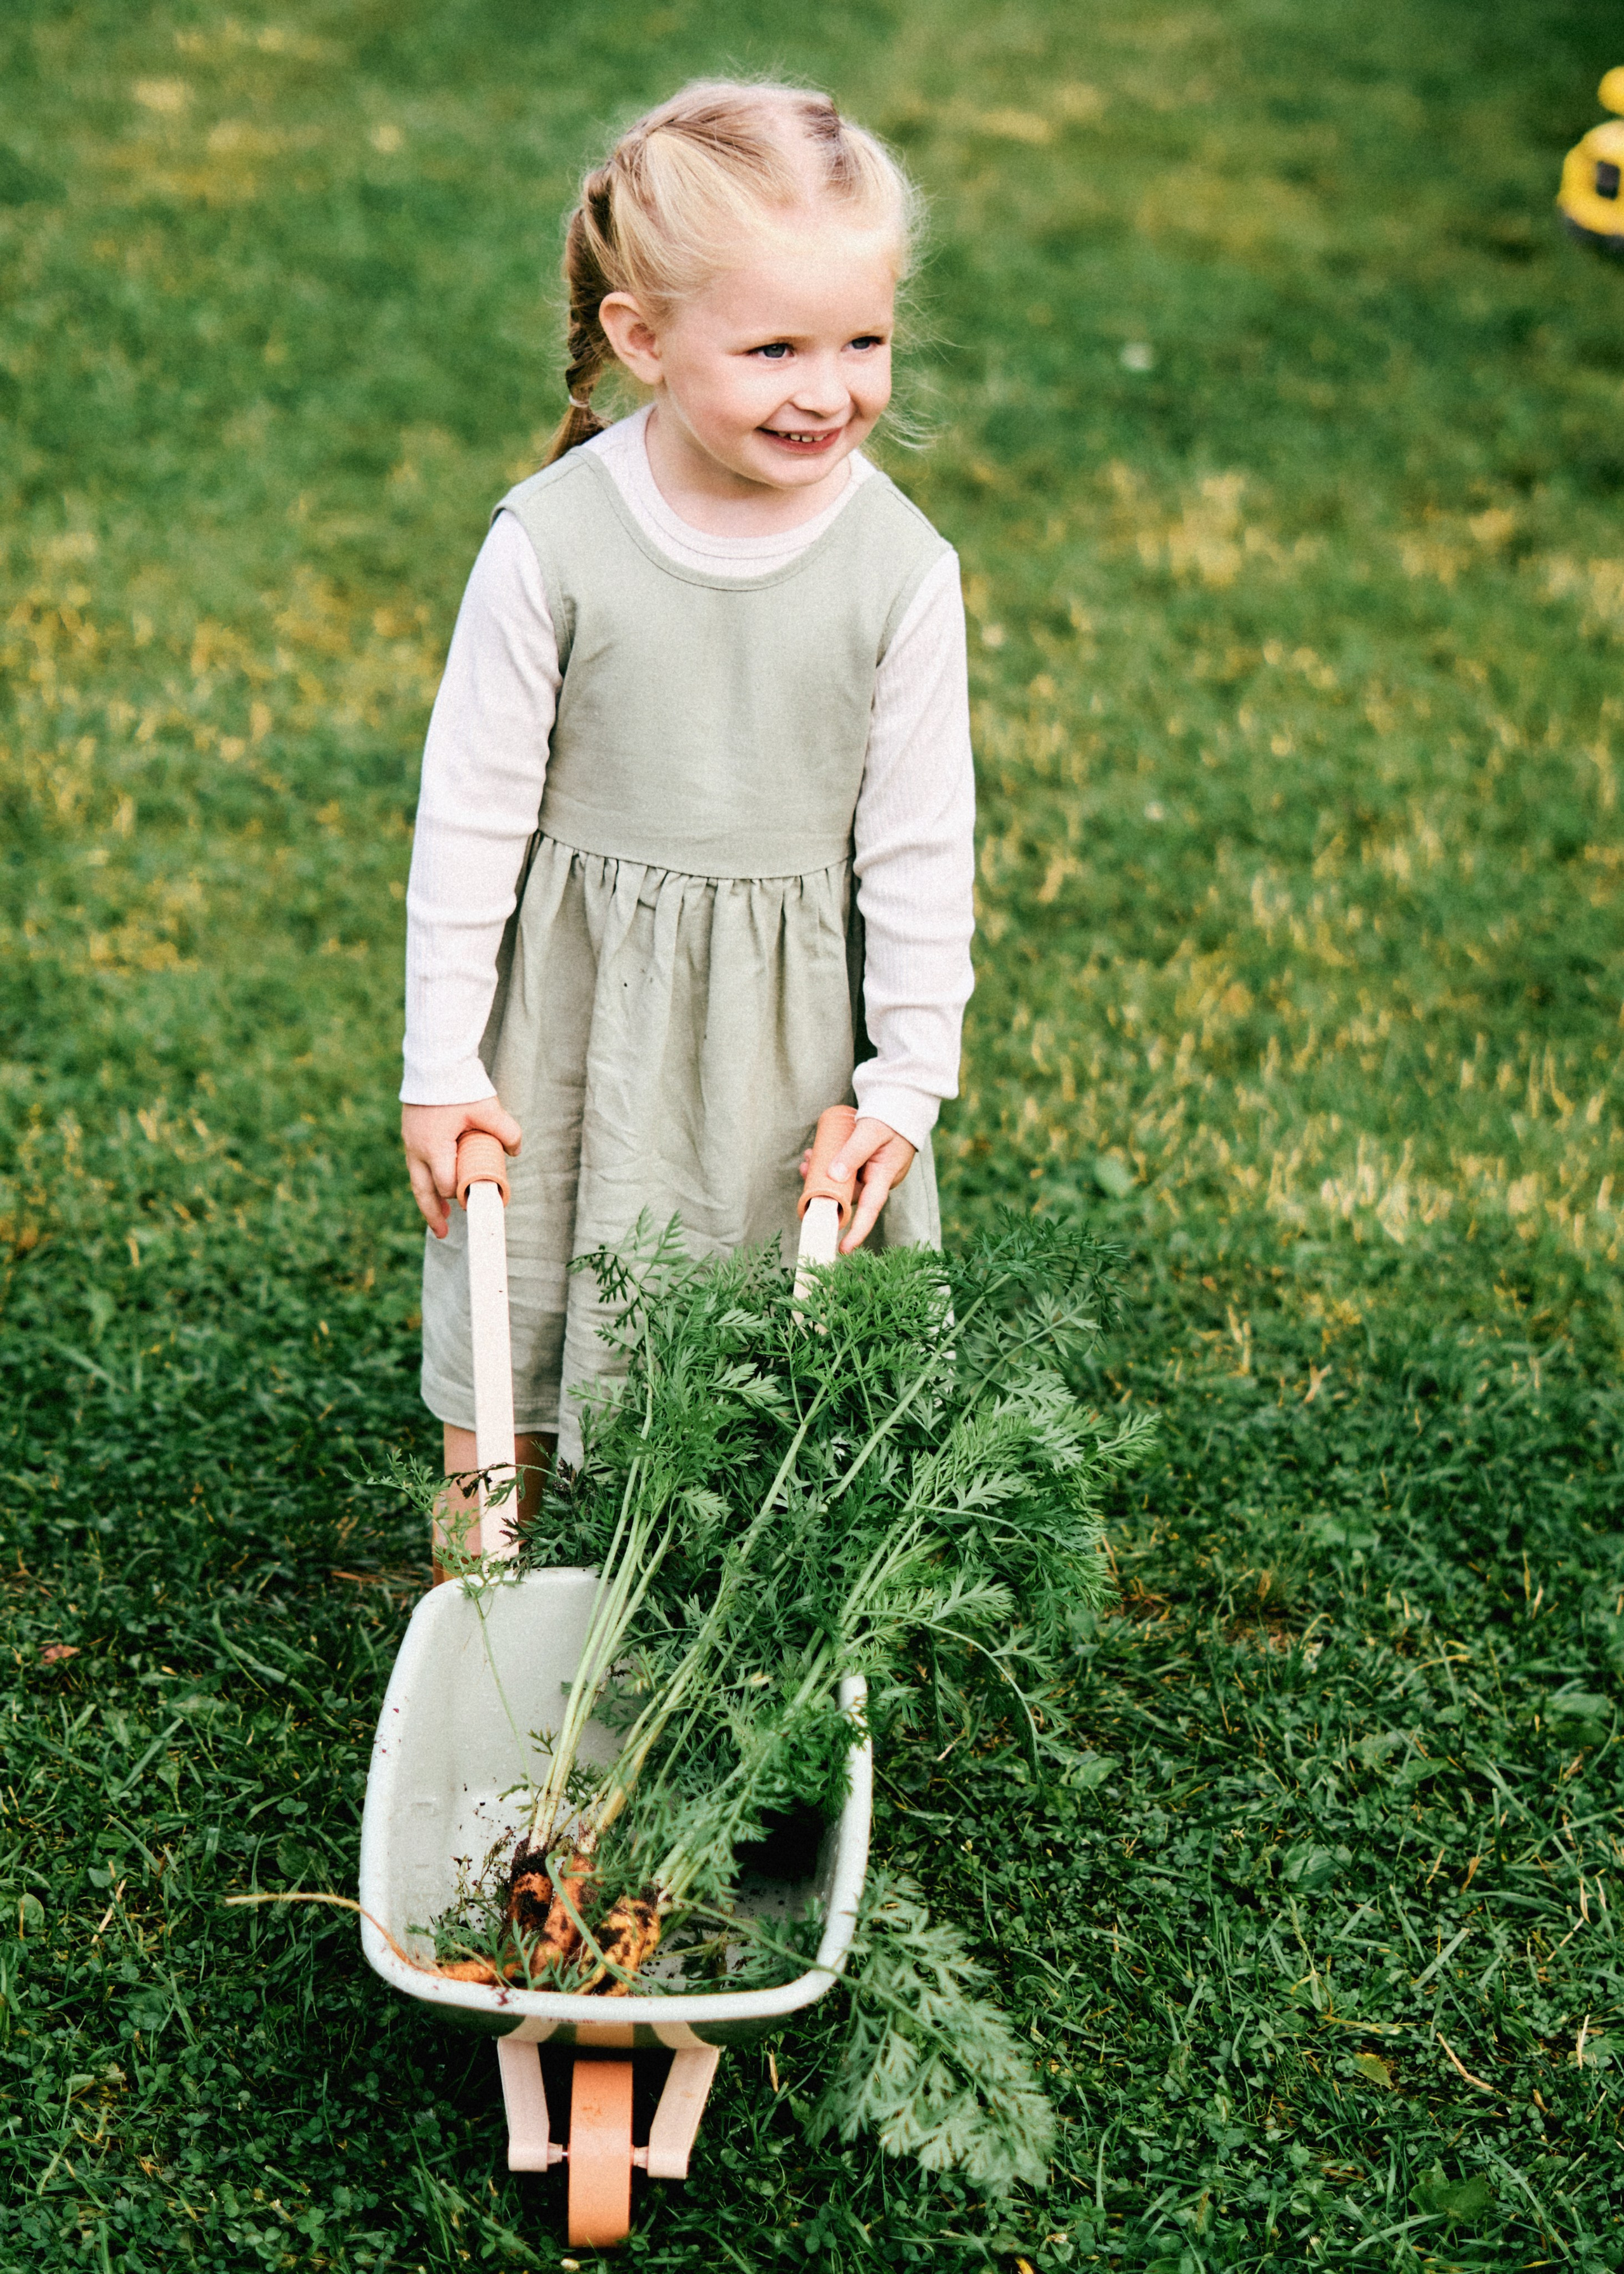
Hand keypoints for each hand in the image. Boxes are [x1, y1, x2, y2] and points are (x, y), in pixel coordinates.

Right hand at [402, 1098, 521, 1238]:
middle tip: (443, 1234)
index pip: (446, 1183)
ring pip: (417, 1181)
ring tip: (440, 1219)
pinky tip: (437, 1186)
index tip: (475, 1201)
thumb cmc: (458, 1086)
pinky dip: (426, 1180)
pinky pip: (417, 1166)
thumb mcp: (487, 1109)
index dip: (460, 1194)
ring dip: (429, 1200)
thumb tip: (516, 1150)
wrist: (435, 1061)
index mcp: (434, 1147)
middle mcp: (417, 1149)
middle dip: (433, 1214)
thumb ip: (506, 1130)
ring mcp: (410, 1142)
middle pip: (423, 1191)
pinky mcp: (411, 1135)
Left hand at [813, 1115, 914, 1253]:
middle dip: (824, 1188)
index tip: (843, 1249)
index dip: (857, 1231)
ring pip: (845, 1181)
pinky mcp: (869, 1165)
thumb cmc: (890, 1118)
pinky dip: (832, 1165)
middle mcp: (879, 1179)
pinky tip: (817, 1153)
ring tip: (808, 1156)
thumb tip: (833, 1176)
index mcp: (885, 1175)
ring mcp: (874, 1172)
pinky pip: (847, 1171)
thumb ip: (853, 1152)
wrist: (903, 1104)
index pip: (870, 1210)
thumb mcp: (870, 1132)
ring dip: (824, 1173)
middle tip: (804, 1169)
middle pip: (849, 1194)